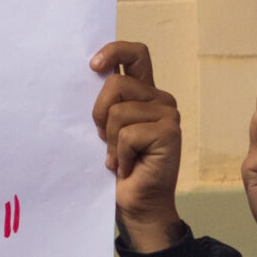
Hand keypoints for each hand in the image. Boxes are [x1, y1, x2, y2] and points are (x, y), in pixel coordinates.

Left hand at [92, 42, 184, 253]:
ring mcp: (168, 115)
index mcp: (144, 94)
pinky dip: (119, 155)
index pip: (136, 54)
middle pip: (116, 82)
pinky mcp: (169, 133)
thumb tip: (87, 76)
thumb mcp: (105, 129)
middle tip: (105, 140)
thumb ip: (106, 103)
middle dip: (99, 114)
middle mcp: (160, 99)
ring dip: (110, 141)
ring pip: (118, 111)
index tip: (92, 66)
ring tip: (119, 158)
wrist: (137, 205)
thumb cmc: (119, 167)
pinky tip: (128, 167)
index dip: (114, 51)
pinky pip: (127, 134)